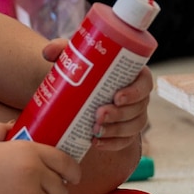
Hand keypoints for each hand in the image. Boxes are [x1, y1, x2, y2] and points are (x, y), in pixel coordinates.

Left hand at [40, 38, 152, 152]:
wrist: (77, 90)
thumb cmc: (84, 69)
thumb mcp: (76, 57)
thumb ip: (62, 50)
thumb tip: (48, 51)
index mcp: (133, 75)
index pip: (144, 83)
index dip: (135, 92)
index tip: (116, 97)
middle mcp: (137, 96)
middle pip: (138, 108)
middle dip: (120, 114)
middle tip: (99, 114)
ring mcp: (133, 116)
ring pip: (133, 126)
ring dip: (115, 130)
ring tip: (95, 130)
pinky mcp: (124, 132)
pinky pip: (124, 141)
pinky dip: (111, 143)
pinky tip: (96, 142)